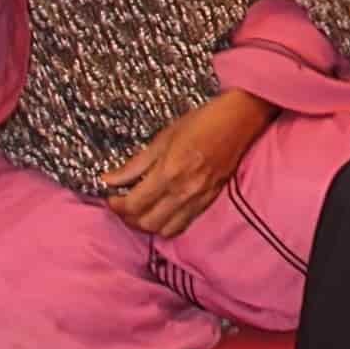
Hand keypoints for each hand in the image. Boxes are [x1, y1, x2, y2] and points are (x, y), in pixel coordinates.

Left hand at [99, 89, 269, 239]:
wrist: (240, 119)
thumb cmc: (202, 122)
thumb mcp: (162, 139)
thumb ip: (134, 164)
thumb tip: (108, 179)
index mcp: (169, 172)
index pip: (133, 204)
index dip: (115, 205)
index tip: (110, 197)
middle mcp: (184, 190)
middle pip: (146, 223)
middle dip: (128, 217)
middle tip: (122, 205)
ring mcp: (199, 197)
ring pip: (165, 229)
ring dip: (148, 224)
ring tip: (141, 210)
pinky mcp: (210, 199)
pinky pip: (184, 223)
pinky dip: (168, 223)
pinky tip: (162, 210)